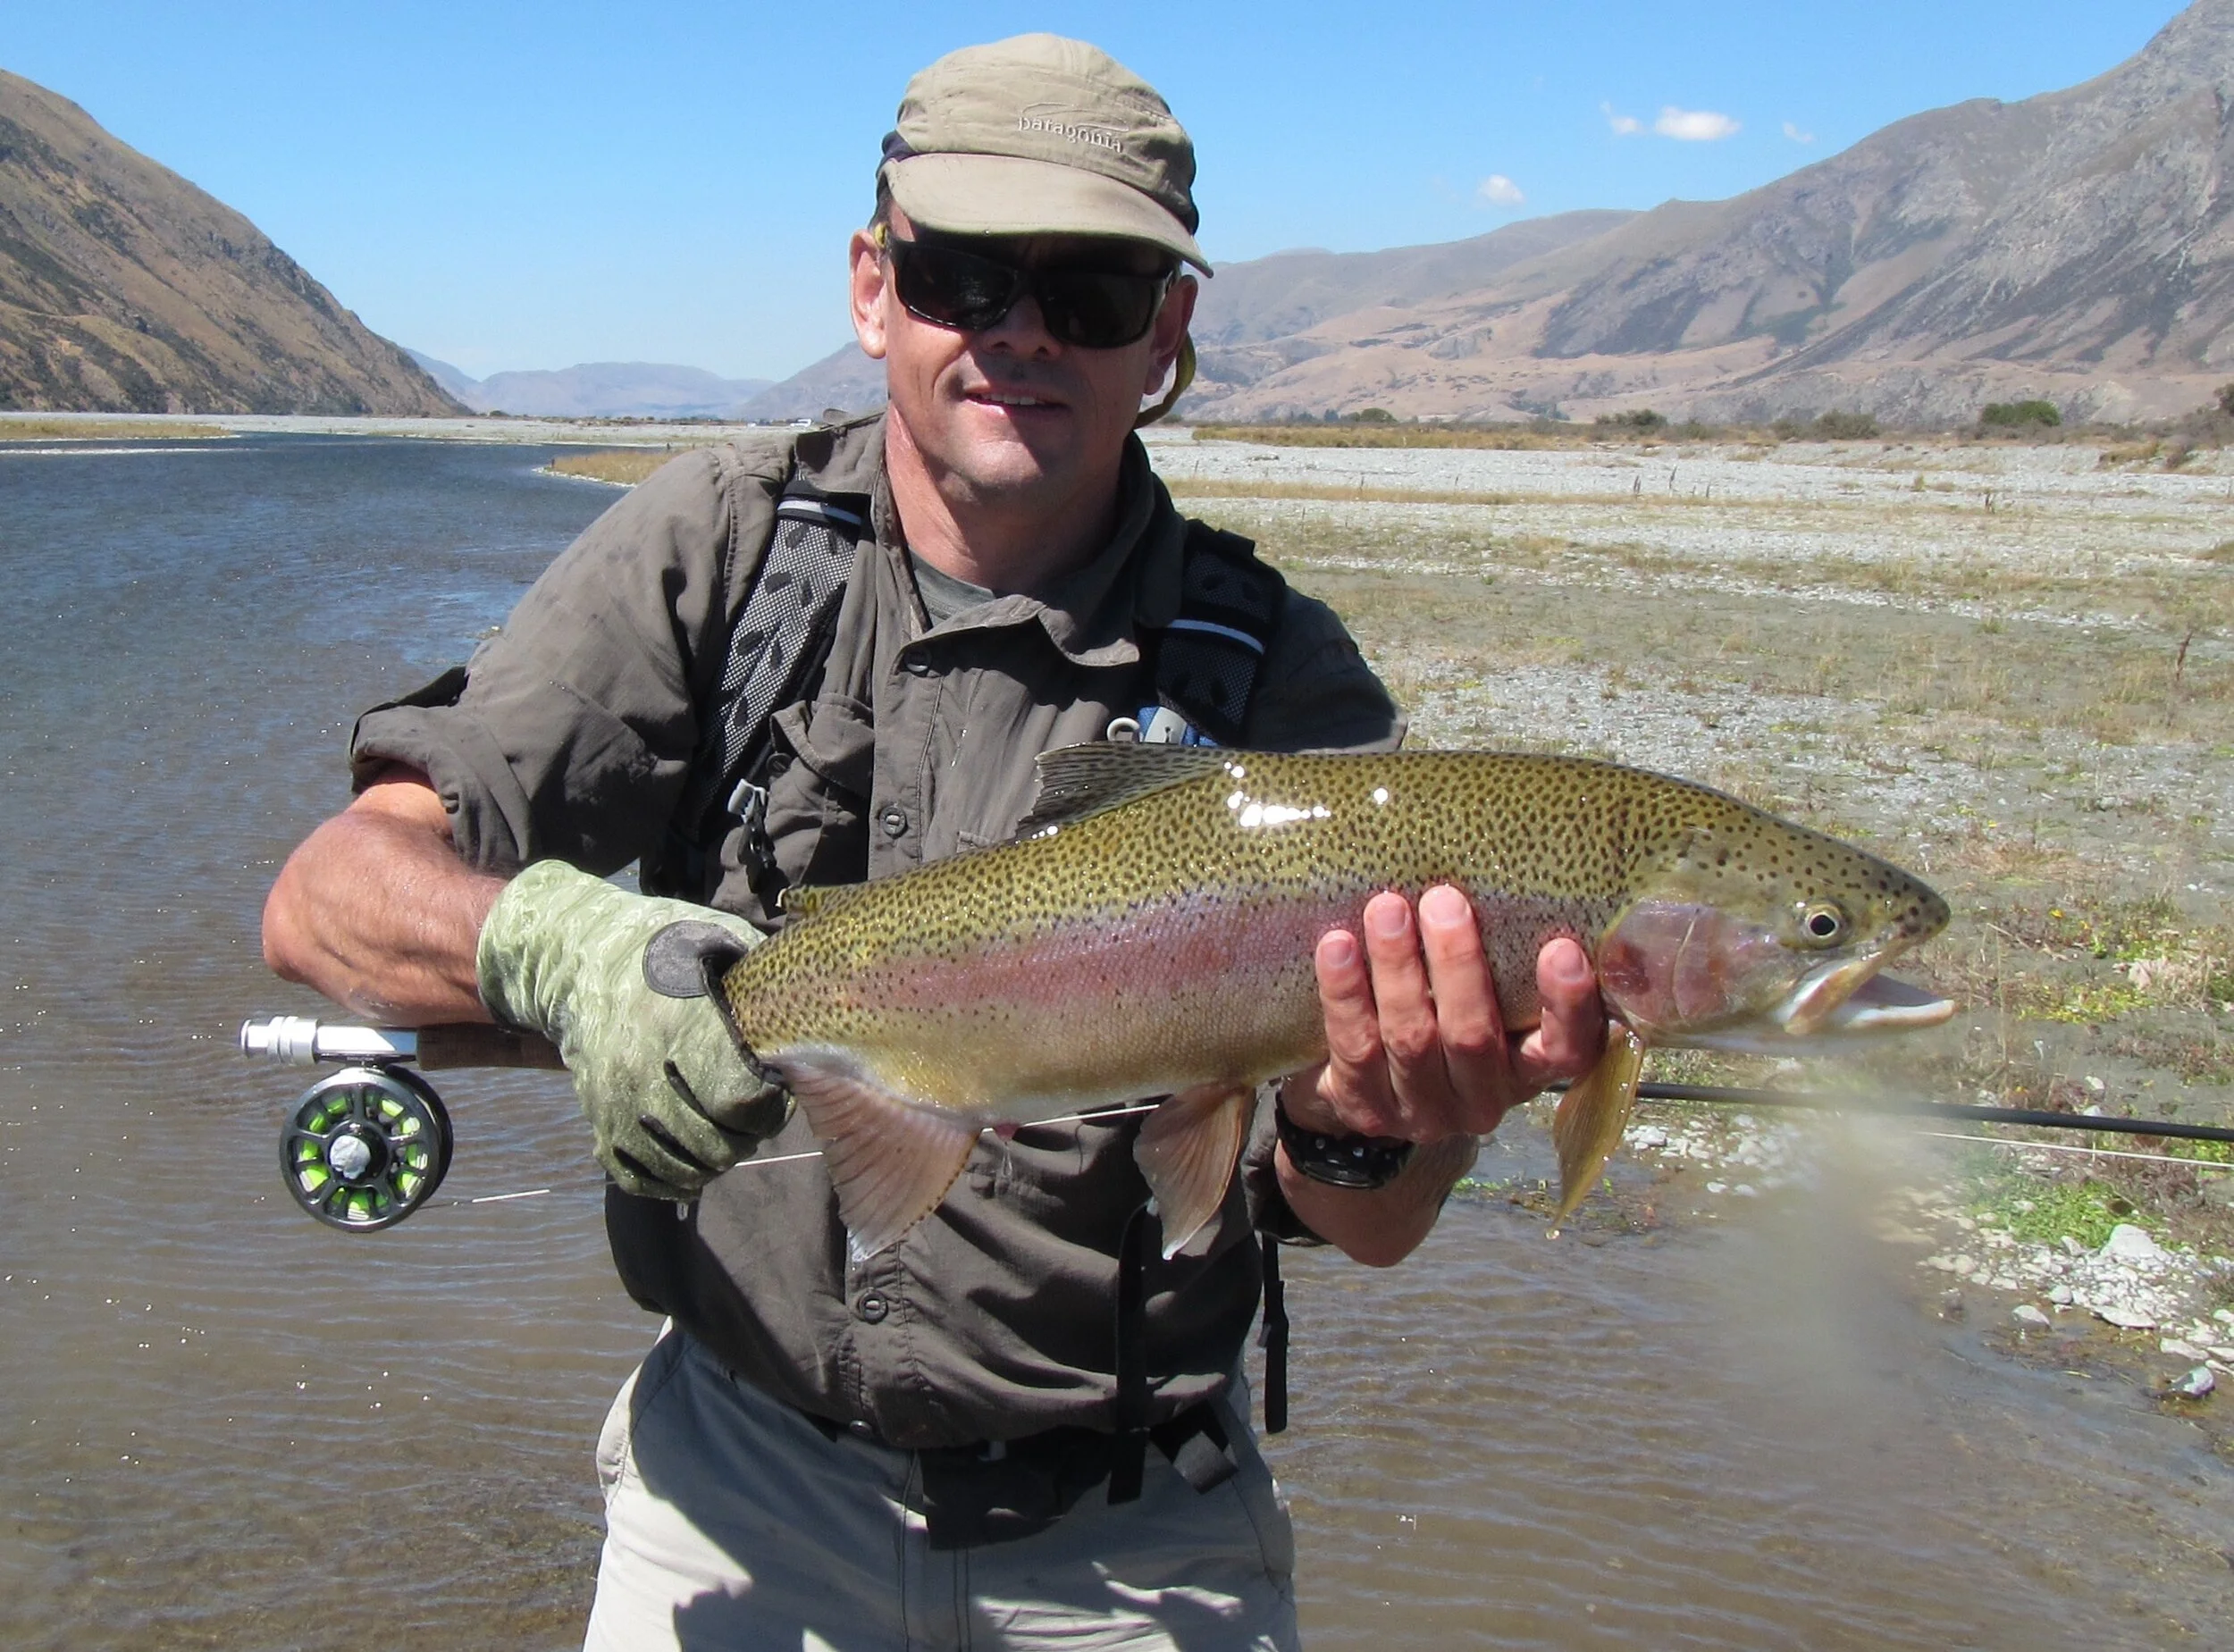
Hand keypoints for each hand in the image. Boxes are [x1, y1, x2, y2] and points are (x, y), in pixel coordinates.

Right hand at [476, 861, 788, 1199]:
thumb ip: (763, 979)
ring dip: (715, 1163)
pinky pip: (637, 1176)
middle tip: (760, 1119)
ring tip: (730, 1137)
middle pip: (712, 1140)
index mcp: (680, 1020)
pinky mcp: (597, 1119)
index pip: (737, 1096)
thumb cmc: (666, 947)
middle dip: (748, 1138)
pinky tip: (694, 1164)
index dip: (769, 1103)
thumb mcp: (717, 940)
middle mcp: (641, 1066)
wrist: (581, 959)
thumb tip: (814, 1010)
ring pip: (678, 1165)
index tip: (776, 1087)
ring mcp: (614, 1099)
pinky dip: (671, 1181)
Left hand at [1283, 885, 1603, 1142]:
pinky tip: (1337, 947)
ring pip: (1410, 1038)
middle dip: (1457, 965)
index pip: (1568, 1052)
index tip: (1561, 948)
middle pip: (1473, 1036)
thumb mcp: (1486, 996)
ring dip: (1397, 968)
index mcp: (1527, 1068)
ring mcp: (1422, 1112)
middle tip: (1444, 900)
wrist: (1365, 1083)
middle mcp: (1482, 1100)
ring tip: (1385, 908)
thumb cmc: (1441, 1014)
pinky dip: (1346, 993)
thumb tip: (1500, 866)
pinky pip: (1354, 1046)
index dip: (1569, 1006)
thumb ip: (1500, 957)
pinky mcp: (1367, 1109)